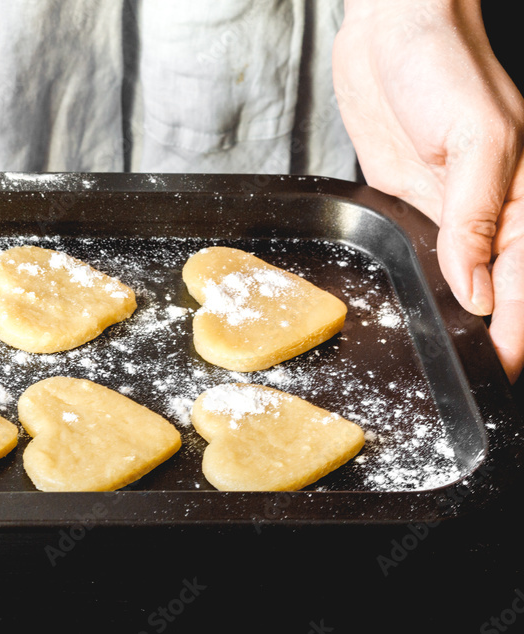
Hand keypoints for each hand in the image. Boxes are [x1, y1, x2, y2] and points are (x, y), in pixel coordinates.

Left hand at [333, 0, 523, 382]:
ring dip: (457, 317)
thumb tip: (478, 290)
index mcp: (522, 199)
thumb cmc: (442, 66)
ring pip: (462, 281)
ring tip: (448, 360)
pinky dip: (424, 285)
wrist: (391, 31)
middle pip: (501, 291)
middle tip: (476, 379)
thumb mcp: (476, 139)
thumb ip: (476, 218)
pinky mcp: (410, 205)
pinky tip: (416, 309)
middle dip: (493, 336)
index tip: (502, 372)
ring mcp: (449, 212)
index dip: (517, 332)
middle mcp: (489, 213)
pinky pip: (423, 257)